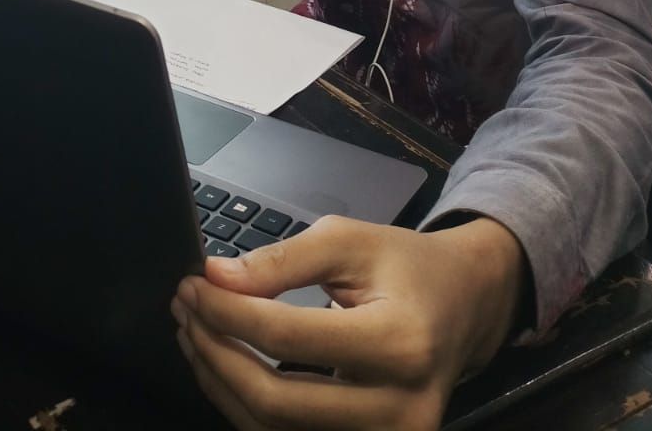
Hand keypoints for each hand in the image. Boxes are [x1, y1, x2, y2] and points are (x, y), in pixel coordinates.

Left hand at [171, 215, 525, 430]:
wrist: (466, 306)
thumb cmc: (408, 267)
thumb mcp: (350, 242)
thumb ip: (282, 260)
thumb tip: (216, 279)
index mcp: (398, 343)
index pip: (287, 337)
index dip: (228, 313)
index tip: (193, 286)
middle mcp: (399, 409)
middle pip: (276, 401)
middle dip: (216, 355)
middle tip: (185, 311)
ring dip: (223, 384)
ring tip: (196, 335)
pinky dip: (249, 408)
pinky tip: (226, 369)